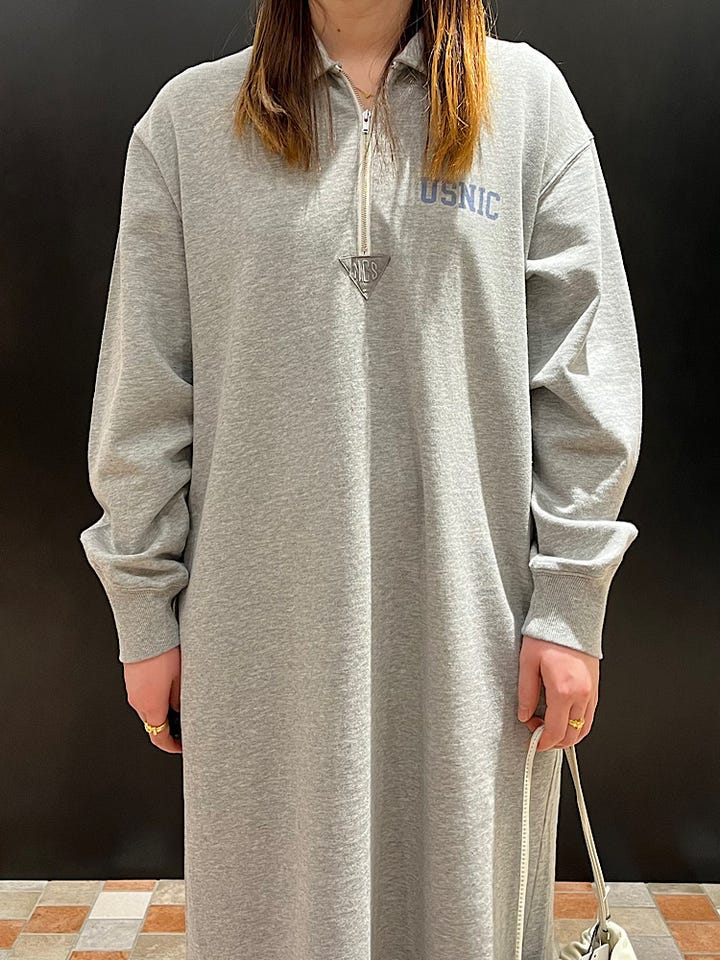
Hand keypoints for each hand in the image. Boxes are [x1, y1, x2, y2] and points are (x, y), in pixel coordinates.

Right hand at [124, 645, 182, 753]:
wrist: (144, 629)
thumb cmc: (163, 652)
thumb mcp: (181, 679)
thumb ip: (181, 700)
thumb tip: (181, 711)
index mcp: (151, 706)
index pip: (159, 737)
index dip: (172, 746)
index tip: (182, 747)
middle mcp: (137, 702)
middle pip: (153, 725)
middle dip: (168, 729)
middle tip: (185, 725)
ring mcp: (132, 690)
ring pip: (148, 709)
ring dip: (162, 711)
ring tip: (180, 703)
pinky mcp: (131, 679)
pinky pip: (143, 696)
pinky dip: (155, 698)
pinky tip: (167, 686)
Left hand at [517, 635, 598, 751]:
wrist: (569, 616)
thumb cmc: (548, 634)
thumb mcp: (527, 663)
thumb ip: (526, 693)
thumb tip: (524, 715)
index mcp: (563, 691)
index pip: (555, 731)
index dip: (542, 742)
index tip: (533, 742)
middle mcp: (581, 694)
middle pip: (572, 735)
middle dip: (554, 741)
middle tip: (536, 732)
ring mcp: (591, 691)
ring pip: (584, 728)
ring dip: (567, 735)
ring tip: (548, 725)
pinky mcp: (595, 686)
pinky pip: (589, 715)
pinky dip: (578, 724)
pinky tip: (564, 717)